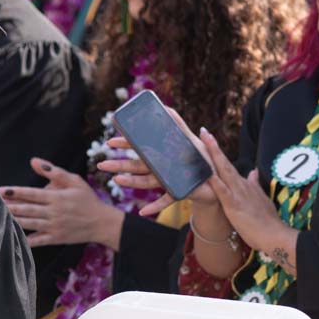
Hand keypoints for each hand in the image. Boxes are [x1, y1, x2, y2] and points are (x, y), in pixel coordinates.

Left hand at [1, 158, 123, 248]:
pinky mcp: (56, 238)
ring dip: (13, 220)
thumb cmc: (88, 200)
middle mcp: (54, 212)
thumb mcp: (75, 181)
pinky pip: (37, 240)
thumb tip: (34, 161)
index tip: (1, 190)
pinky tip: (12, 237)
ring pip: (29, 223)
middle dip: (9, 206)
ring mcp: (54, 226)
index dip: (16, 192)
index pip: (33, 194)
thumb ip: (54, 171)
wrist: (102, 223)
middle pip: (27, 209)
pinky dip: (24, 240)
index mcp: (58, 197)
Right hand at [98, 107, 218, 216]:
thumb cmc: (202, 159)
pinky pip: (165, 201)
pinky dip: (155, 207)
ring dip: (131, 182)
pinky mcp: (178, 193)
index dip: (125, 145)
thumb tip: (165, 107)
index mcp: (162, 155)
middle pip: (137, 166)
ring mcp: (167, 182)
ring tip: (117, 179)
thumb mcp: (191, 139)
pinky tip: (143, 212)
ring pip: (146, 182)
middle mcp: (161, 169)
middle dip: (119, 165)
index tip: (110, 142)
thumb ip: (178, 124)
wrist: (216, 181)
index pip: (140, 148)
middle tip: (102, 164)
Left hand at [199, 128, 286, 251]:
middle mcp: (241, 185)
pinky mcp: (233, 205)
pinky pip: (222, 191)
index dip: (219, 153)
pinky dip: (214, 180)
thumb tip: (253, 172)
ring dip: (213, 155)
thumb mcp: (261, 199)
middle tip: (203, 131)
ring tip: (204, 142)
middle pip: (224, 163)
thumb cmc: (267, 221)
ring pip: (223, 171)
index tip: (210, 139)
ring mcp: (237, 194)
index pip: (229, 166)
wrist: (274, 234)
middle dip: (213, 147)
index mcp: (245, 185)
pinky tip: (206, 171)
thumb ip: (255, 185)